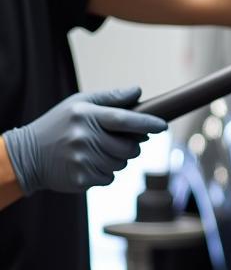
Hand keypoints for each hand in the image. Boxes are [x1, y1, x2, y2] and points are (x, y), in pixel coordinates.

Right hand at [2, 87, 166, 194]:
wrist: (28, 154)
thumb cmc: (59, 124)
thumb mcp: (79, 104)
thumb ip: (110, 98)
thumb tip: (138, 91)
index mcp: (86, 115)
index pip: (124, 119)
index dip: (147, 123)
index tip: (163, 126)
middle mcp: (84, 137)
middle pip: (129, 148)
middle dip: (131, 147)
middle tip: (117, 142)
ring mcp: (82, 160)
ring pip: (121, 164)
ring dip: (116, 160)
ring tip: (95, 152)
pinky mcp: (81, 178)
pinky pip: (109, 178)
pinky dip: (104, 173)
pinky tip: (87, 164)